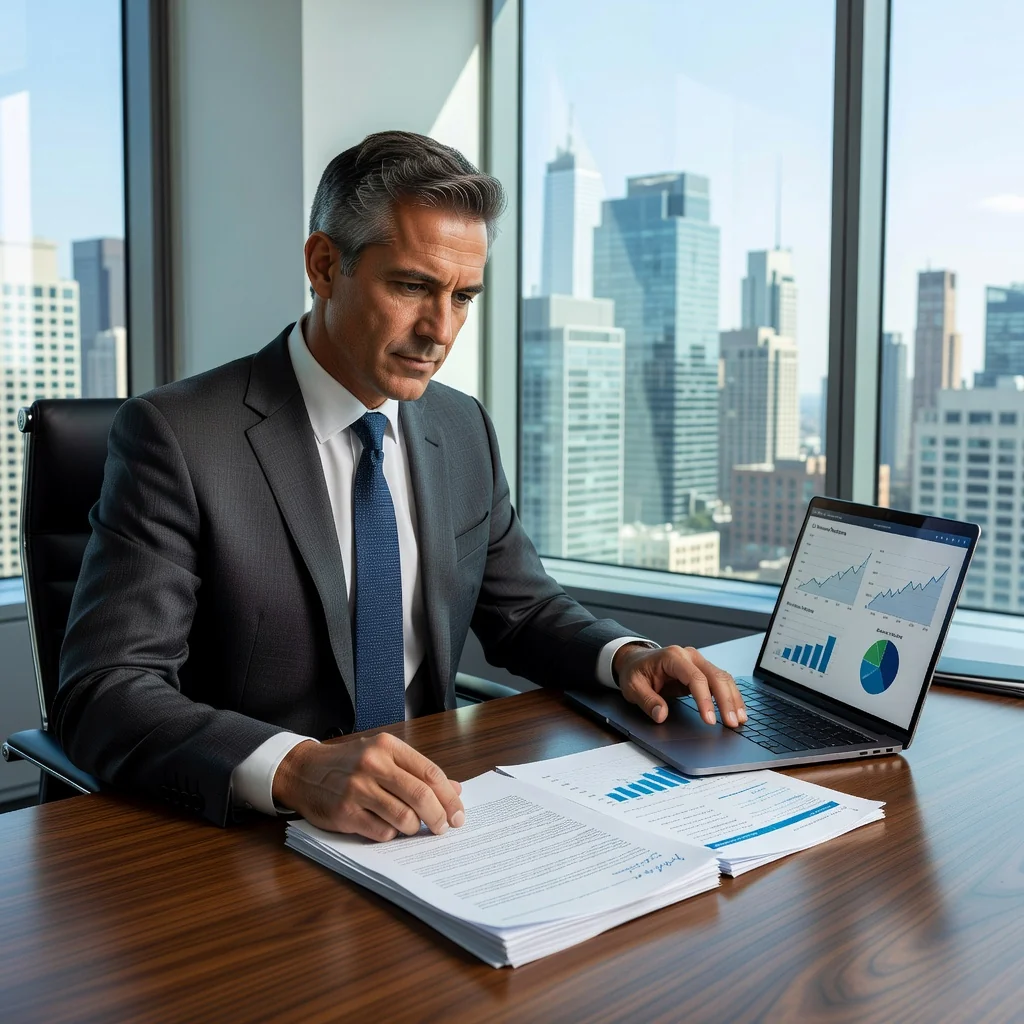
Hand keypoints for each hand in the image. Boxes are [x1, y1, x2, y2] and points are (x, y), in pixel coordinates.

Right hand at [272, 732, 464, 841]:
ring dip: (415, 828)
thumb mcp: (383, 756)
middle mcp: (373, 764)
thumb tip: (455, 790)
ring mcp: (358, 789)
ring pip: (404, 817)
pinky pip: (382, 832)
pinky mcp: (345, 813)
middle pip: (421, 795)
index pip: (430, 772)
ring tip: (413, 827)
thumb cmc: (349, 764)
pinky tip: (388, 827)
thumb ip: (418, 771)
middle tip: (444, 828)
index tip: (459, 813)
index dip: (449, 797)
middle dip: (439, 817)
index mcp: (387, 746)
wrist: (303, 771)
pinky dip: (391, 834)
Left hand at [614, 643, 746, 728]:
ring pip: (723, 678)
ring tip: (739, 720)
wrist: (635, 661)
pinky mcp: (702, 670)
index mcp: (672, 657)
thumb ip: (647, 701)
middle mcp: (689, 656)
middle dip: (726, 700)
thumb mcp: (633, 687)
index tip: (710, 720)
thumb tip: (661, 715)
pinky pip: (721, 681)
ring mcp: (698, 661)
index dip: (705, 700)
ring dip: (733, 698)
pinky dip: (730, 696)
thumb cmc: (635, 672)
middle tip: (731, 723)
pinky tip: (736, 710)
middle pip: (715, 676)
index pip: (695, 678)